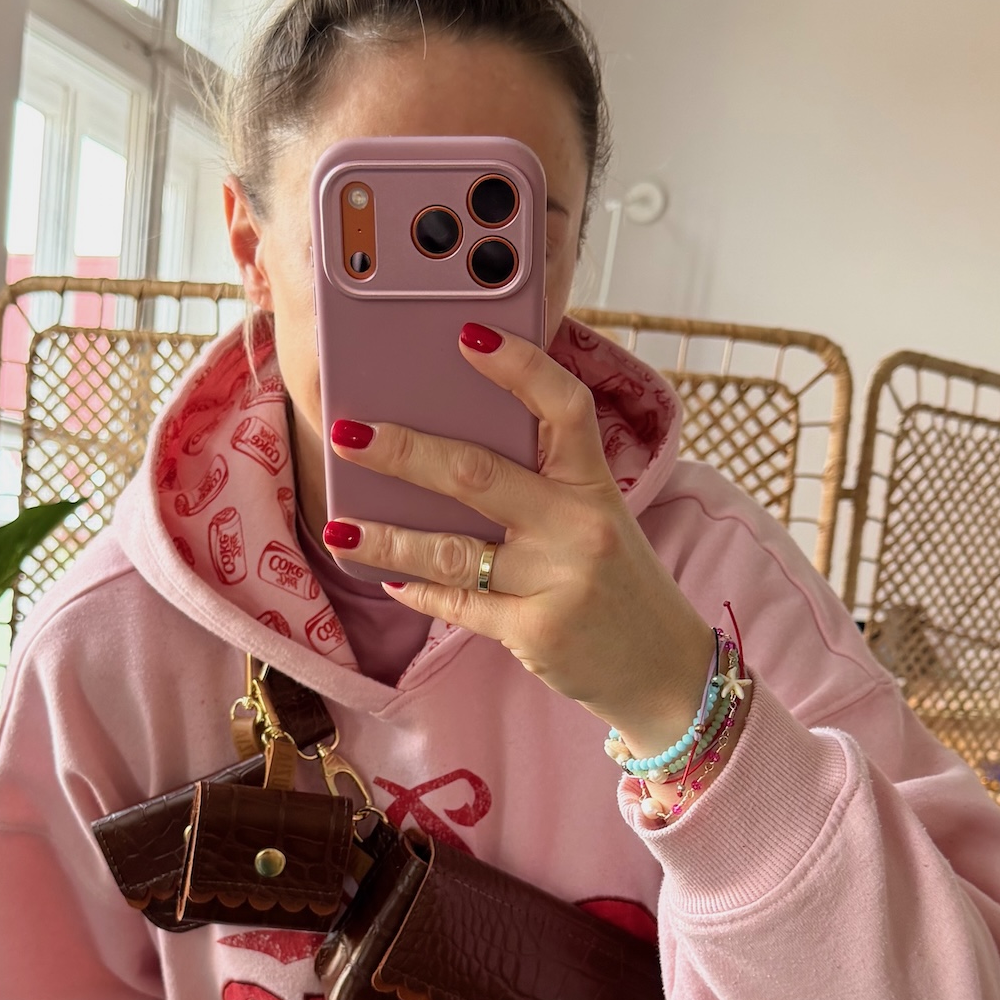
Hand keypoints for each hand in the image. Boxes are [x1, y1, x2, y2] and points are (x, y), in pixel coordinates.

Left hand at [324, 326, 714, 757]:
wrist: (663, 665)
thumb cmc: (617, 580)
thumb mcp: (598, 517)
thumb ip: (543, 482)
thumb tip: (446, 445)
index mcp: (596, 483)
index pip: (564, 407)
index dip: (518, 366)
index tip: (466, 334)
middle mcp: (579, 526)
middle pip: (478, 475)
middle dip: (404, 452)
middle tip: (347, 433)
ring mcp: (556, 581)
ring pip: (454, 550)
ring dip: (387, 537)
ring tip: (337, 527)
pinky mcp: (535, 631)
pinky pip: (459, 605)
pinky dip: (417, 589)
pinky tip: (384, 575)